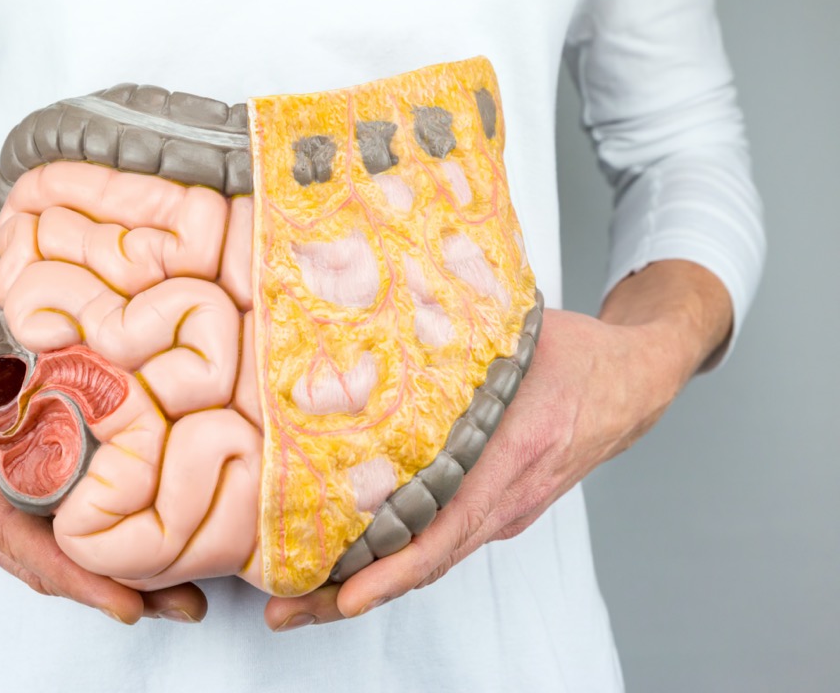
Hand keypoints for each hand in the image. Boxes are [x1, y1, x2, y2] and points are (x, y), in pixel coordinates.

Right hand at [0, 282, 206, 624]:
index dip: (73, 569)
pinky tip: (135, 562)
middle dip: (111, 589)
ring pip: (42, 562)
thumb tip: (58, 352)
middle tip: (186, 604)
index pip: (12, 530)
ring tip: (180, 596)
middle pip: (38, 564)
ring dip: (108, 581)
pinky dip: (86, 560)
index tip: (126, 599)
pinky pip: (37, 543)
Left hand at [265, 258, 731, 631]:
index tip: (346, 594)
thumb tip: (382, 314)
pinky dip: (396, 559)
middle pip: (427, 561)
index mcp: (515, 454)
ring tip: (299, 598)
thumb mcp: (521, 334)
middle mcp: (509, 497)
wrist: (637, 381)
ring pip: (431, 558)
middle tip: (286, 610)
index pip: (448, 525)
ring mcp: (506, 510)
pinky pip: (443, 540)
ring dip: (367, 582)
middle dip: (353, 592)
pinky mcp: (500, 508)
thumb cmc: (581, 357)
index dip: (395, 566)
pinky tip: (348, 560)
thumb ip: (459, 332)